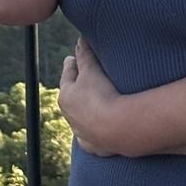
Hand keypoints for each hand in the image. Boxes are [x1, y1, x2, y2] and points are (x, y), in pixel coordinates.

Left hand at [60, 38, 127, 156]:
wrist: (119, 128)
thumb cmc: (102, 95)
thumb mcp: (92, 70)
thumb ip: (85, 54)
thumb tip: (80, 39)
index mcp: (66, 95)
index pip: (68, 73)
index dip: (73, 63)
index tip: (74, 57)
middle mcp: (70, 115)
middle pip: (73, 96)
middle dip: (78, 86)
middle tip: (86, 77)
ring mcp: (81, 132)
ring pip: (81, 117)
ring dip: (87, 109)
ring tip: (98, 101)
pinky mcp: (94, 146)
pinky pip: (92, 136)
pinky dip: (95, 130)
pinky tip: (101, 127)